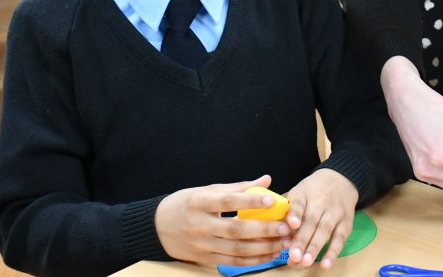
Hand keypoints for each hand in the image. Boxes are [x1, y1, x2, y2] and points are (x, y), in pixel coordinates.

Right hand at [155, 174, 290, 266]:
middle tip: (286, 228)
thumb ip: (239, 187)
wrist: (156, 228)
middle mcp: (200, 225)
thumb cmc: (186, 204)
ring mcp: (201, 245)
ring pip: (236, 250)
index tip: (272, 200)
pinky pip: (232, 262)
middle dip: (264, 230)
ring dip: (263, 248)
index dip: (250, 201)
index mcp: (200, 202)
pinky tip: (269, 255)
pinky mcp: (203, 259)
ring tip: (284, 243)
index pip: (228, 201)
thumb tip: (266, 179)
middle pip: (236, 229)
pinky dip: (252, 260)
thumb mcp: (207, 190)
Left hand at [284, 169, 357, 269]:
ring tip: (305, 262)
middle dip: (302, 240)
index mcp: (304, 193)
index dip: (295, 214)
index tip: (291, 224)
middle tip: (293, 256)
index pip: (299, 203)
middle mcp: (321, 202)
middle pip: (311, 221)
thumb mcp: (298, 192)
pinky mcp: (345, 223)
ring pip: (324, 230)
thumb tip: (271, 232)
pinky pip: (339, 239)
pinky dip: (332, 253)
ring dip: (314, 248)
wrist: (340, 180)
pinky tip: (325, 265)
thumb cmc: (312, 192)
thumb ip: (286, 210)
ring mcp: (334, 212)